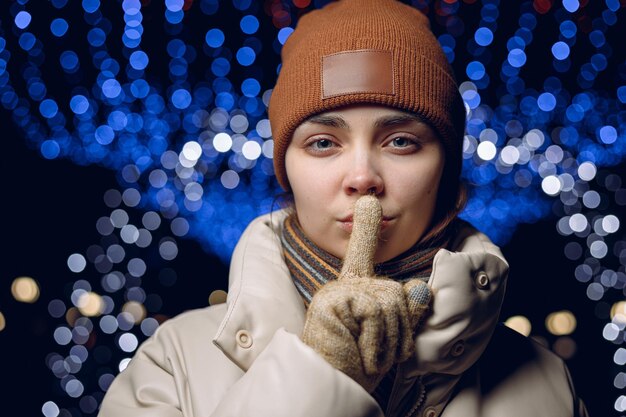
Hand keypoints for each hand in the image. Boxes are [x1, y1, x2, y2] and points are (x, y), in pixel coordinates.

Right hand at [301, 195, 431, 392]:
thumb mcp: (391, 334)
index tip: (369, 202)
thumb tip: (419, 288)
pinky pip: (375, 313)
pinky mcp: (331, 302)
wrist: (333, 383)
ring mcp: (336, 292)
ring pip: (390, 303)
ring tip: (366, 352)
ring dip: (388, 341)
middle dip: (400, 331)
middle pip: (397, 293)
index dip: (366, 227)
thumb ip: (404, 309)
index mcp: (355, 288)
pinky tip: (358, 351)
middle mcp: (344, 285)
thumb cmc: (359, 360)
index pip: (363, 253)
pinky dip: (375, 342)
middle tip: (376, 351)